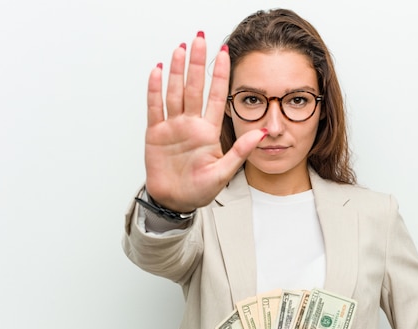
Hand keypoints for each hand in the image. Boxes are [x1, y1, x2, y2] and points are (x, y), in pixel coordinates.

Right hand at [144, 33, 265, 211]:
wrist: (176, 201)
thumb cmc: (200, 190)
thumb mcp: (224, 172)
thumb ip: (240, 151)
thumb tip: (262, 133)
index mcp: (209, 131)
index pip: (217, 96)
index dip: (220, 75)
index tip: (225, 53)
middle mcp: (191, 124)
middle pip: (194, 87)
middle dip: (197, 63)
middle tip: (199, 39)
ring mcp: (173, 127)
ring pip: (175, 92)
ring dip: (176, 70)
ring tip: (179, 49)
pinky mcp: (155, 133)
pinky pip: (155, 107)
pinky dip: (155, 89)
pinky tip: (157, 71)